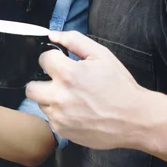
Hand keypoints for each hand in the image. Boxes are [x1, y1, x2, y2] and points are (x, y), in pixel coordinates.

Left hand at [25, 31, 148, 149]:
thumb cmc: (120, 87)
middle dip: (41, 81)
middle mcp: (59, 97)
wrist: (135, 119)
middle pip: (31, 86)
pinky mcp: (62, 130)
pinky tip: (76, 110)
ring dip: (50, 98)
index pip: (42, 60)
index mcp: (68, 75)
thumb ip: (74, 40)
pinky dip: (59, 113)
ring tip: (71, 97)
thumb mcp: (101, 55)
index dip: (52, 58)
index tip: (61, 63)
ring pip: (40, 103)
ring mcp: (59, 116)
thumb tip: (53, 35)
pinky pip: (51, 118)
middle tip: (57, 81)